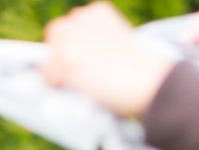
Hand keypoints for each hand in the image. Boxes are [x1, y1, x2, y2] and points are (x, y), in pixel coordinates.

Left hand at [43, 2, 173, 117]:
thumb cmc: (143, 72)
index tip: (83, 59)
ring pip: (50, 56)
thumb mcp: (120, 44)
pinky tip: (81, 90)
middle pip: (56, 32)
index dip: (75, 44)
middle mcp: (81, 17)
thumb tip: (81, 63)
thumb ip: (98, 45)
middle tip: (73, 73)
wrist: (150, 81)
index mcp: (98, 11)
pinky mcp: (64, 58)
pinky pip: (48, 76)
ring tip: (82, 85)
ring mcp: (70, 37)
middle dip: (60, 52)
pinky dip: (59, 87)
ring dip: (60, 71)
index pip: (73, 25)